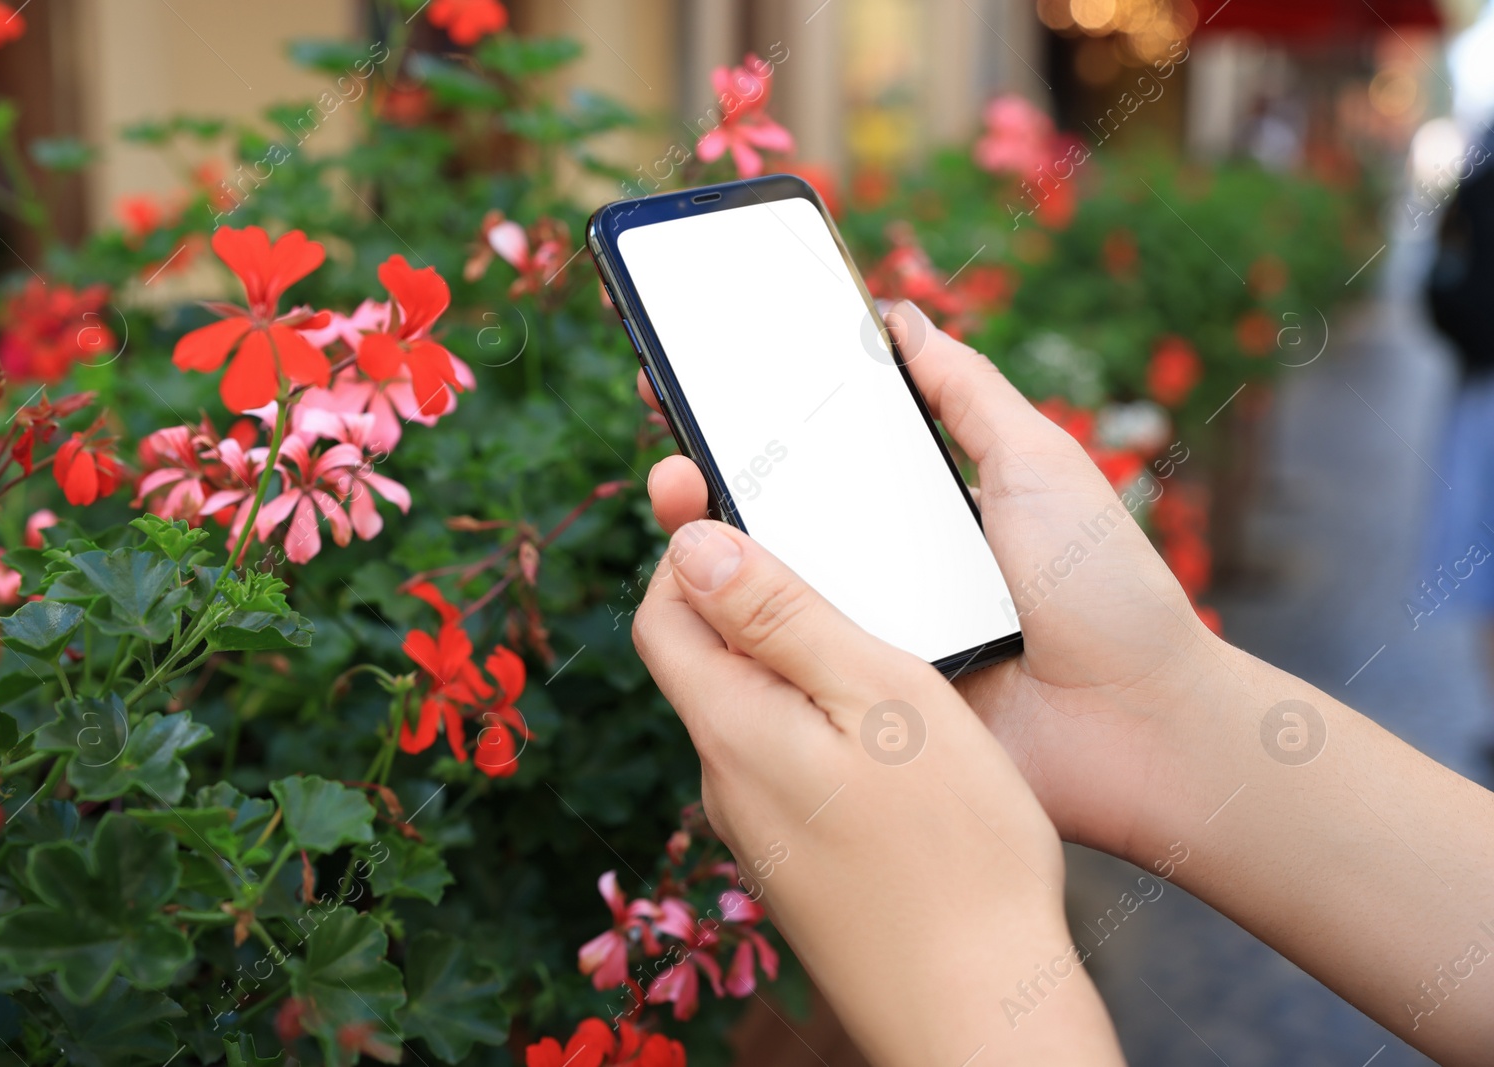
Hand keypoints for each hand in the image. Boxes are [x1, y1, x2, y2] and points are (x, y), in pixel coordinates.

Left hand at [632, 518, 1123, 1064]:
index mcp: (732, 728)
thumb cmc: (952, 848)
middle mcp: (727, 783)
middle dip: (741, 593)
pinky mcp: (802, 863)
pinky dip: (817, 719)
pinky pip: (789, 763)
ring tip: (869, 633)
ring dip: (788, 659)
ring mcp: (762, 833)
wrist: (979, 1014)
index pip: (663, 614)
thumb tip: (688, 542)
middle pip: (704, 660)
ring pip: (752, 712)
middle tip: (817, 550)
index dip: (688, 546)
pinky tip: (887, 727)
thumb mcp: (875, 695)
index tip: (735, 498)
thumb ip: (778, 617)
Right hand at [639, 301, 1224, 861]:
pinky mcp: (861, 698)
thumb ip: (968, 392)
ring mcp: (863, 635)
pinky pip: (787, 661)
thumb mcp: (1039, 465)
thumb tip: (898, 315)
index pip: (815, 454)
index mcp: (913, 510)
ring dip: (706, 541)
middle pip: (771, 517)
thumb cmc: (1103, 590)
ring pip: (763, 587)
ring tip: (670, 490)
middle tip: (669, 435)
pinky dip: (741, 628)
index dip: (753, 418)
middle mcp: (876, 569)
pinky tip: (697, 585)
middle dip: (709, 472)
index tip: (696, 375)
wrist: (1137, 725)